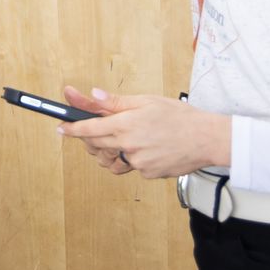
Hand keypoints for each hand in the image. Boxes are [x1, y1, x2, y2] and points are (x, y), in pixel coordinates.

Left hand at [58, 86, 231, 180]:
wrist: (207, 139)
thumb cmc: (180, 117)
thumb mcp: (147, 101)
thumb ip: (116, 102)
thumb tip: (92, 95)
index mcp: (125, 125)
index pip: (89, 128)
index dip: (72, 128)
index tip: (62, 128)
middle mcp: (128, 145)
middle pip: (96, 144)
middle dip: (92, 137)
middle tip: (97, 129)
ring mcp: (137, 162)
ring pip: (113, 158)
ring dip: (112, 150)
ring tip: (129, 138)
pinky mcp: (147, 174)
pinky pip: (131, 166)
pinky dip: (134, 158)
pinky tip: (148, 148)